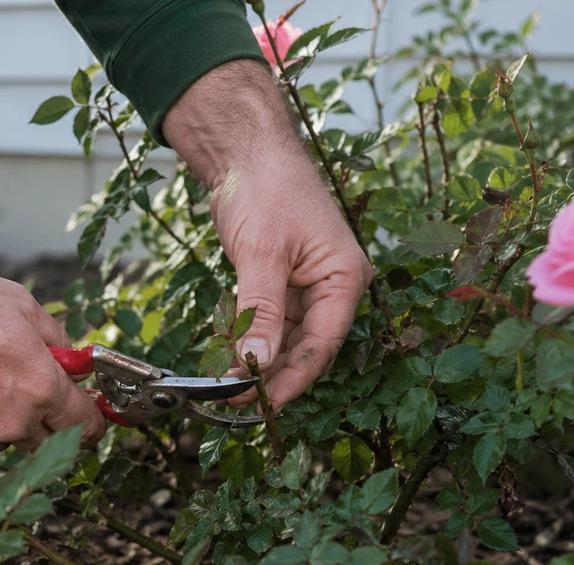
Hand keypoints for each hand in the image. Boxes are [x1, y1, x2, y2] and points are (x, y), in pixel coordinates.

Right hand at [0, 167, 105, 453]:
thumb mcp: (17, 303)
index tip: (94, 409)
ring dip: (6, 417)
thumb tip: (73, 358)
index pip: (87, 424)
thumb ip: (55, 338)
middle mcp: (11, 424)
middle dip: (48, 413)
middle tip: (30, 379)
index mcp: (38, 388)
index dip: (95, 416)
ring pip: (7, 438)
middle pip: (49, 436)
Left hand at [162, 60, 372, 408]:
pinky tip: (229, 359)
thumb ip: (262, 312)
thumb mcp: (263, 253)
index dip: (292, 380)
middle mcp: (333, 287)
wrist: (245, 149)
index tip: (262, 404)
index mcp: (345, 278)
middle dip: (275, 377)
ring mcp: (307, 286)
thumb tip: (258, 364)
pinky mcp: (281, 283)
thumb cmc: (266, 188)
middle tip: (238, 402)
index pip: (322, 345)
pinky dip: (251, 341)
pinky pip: (270, 323)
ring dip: (260, 363)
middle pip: (307, 349)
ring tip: (228, 389)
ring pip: (286, 340)